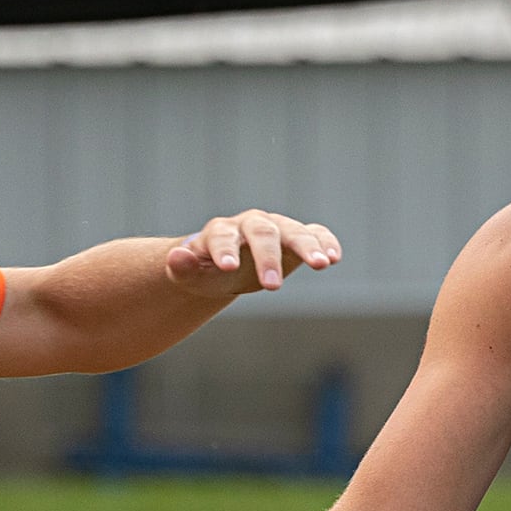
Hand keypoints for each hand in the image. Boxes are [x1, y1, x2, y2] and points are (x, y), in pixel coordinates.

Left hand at [166, 210, 340, 295]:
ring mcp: (278, 228)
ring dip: (308, 246)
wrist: (226, 264)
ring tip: (322, 264)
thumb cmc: (207, 270)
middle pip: (262, 232)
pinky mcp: (298, 237)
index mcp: (222, 230)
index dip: (224, 250)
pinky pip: (316, 233)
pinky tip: (334, 257)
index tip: (227, 268)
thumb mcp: (192, 274)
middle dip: (268, 257)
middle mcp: (252, 223)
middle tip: (272, 287)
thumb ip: (183, 268)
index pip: (222, 235)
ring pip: (294, 231)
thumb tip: (175, 257)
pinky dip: (326, 242)